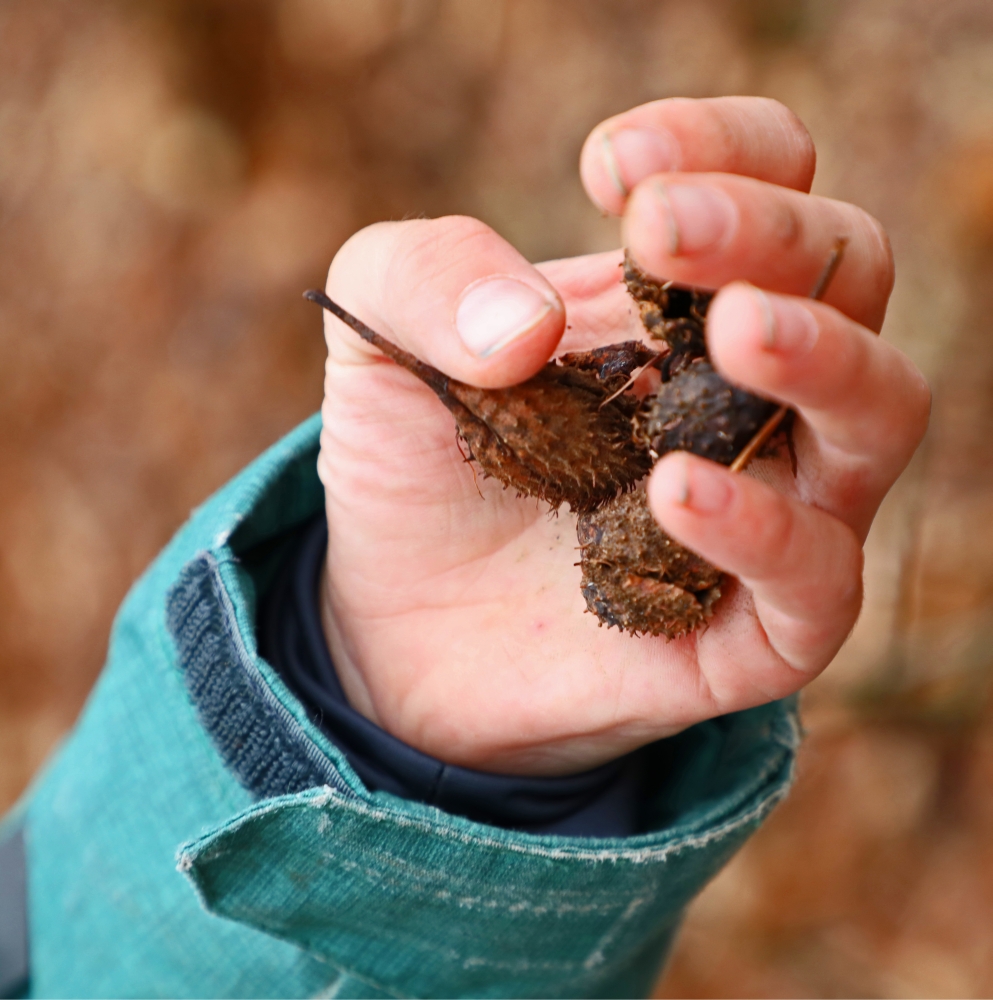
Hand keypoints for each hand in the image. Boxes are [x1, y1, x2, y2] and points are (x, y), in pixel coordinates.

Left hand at [317, 96, 928, 776]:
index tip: (611, 166)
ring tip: (736, 333)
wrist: (394, 625)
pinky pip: (817, 580)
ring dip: (824, 358)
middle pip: (848, 273)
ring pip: (879, 416)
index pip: (768, 179)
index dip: (720, 148)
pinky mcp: (747, 632)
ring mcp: (764, 509)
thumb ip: (425, 279)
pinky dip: (766, 529)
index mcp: (674, 303)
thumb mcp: (380, 340)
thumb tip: (533, 321)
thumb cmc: (412, 469)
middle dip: (772, 234)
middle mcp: (742, 391)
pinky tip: (674, 491)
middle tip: (661, 230)